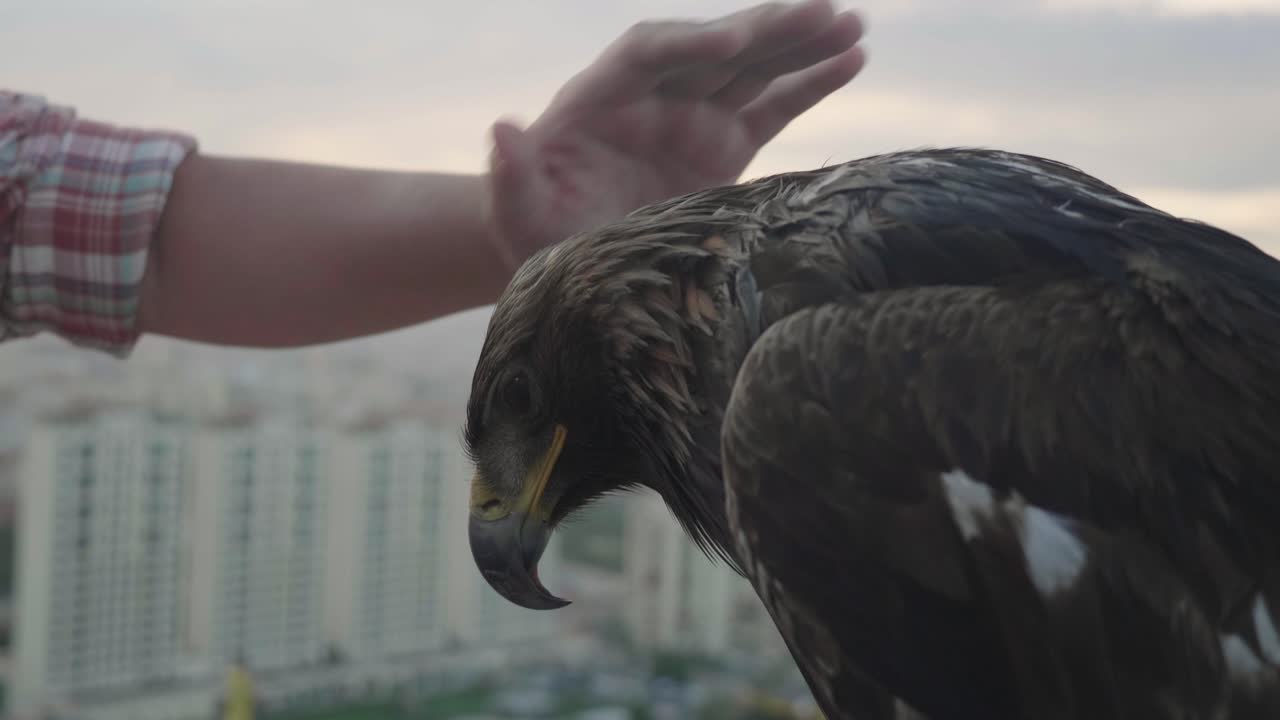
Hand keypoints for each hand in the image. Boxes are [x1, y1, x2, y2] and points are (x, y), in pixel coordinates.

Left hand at [484, 0, 866, 269]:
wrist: (565, 248)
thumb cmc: (536, 230)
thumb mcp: (517, 213)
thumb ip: (513, 176)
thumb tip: (503, 129)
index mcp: (601, 96)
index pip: (647, 52)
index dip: (687, 44)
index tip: (727, 47)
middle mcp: (653, 94)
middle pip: (713, 46)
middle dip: (763, 29)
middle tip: (819, 10)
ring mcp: (694, 115)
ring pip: (752, 66)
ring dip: (801, 42)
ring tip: (852, 24)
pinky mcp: (726, 144)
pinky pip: (773, 105)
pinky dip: (811, 82)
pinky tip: (853, 58)